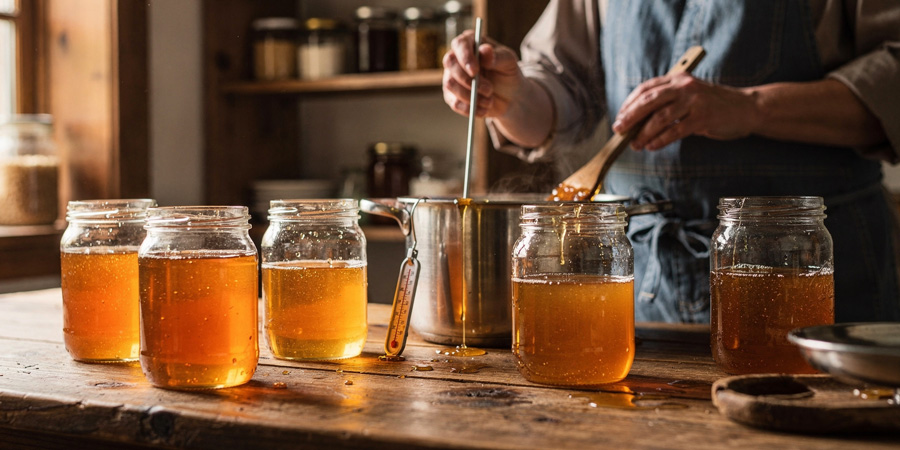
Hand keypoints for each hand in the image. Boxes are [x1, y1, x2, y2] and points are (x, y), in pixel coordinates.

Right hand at [442, 30, 523, 118]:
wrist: (509, 96)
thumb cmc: (507, 73)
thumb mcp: (509, 62)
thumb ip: (497, 56)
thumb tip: (485, 50)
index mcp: (470, 43)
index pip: (459, 44)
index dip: (465, 57)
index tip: (475, 71)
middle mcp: (457, 58)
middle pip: (450, 64)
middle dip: (469, 80)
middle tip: (489, 89)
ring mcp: (451, 77)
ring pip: (450, 84)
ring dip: (472, 96)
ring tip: (490, 99)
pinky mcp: (451, 96)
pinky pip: (454, 103)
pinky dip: (471, 109)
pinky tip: (484, 108)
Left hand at [612, 73, 758, 150]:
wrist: (747, 108)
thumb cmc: (714, 105)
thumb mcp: (689, 96)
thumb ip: (668, 103)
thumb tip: (638, 121)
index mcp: (678, 79)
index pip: (646, 88)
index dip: (630, 103)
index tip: (620, 116)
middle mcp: (685, 87)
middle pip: (649, 100)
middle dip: (630, 116)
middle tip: (619, 129)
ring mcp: (694, 101)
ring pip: (660, 117)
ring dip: (644, 133)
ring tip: (635, 144)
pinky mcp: (703, 117)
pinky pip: (675, 130)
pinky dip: (660, 140)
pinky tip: (651, 146)